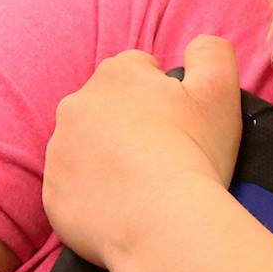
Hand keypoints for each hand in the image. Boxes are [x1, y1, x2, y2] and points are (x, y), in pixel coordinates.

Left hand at [43, 36, 242, 265]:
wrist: (164, 225)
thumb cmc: (194, 154)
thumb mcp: (221, 90)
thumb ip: (211, 53)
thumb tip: (196, 47)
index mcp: (116, 74)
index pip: (138, 69)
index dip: (163, 94)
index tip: (178, 124)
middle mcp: (76, 105)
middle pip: (107, 107)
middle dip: (129, 124)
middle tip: (162, 156)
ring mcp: (58, 151)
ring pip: (85, 147)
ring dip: (107, 158)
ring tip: (142, 186)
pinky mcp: (52, 194)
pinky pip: (73, 188)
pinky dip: (93, 195)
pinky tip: (123, 210)